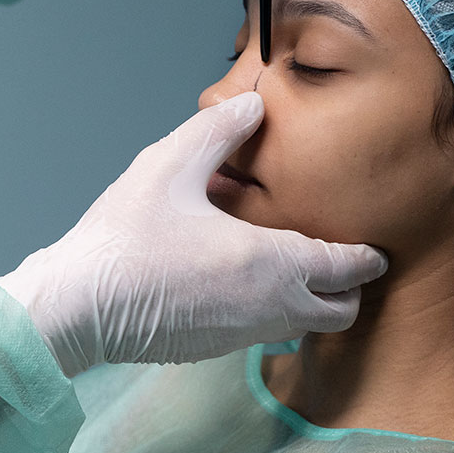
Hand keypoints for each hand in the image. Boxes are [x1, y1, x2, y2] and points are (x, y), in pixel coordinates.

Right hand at [0, 93, 385, 375]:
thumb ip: (219, 131)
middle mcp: (269, 307)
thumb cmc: (125, 236)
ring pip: (304, 328)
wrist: (80, 304)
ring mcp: (243, 334)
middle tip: (337, 259)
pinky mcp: (215, 349)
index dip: (366, 256)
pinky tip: (240, 285)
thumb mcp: (170, 164)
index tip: (373, 247)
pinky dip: (272, 315)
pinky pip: (265, 334)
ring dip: (310, 303)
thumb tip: (254, 103)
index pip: (346, 268)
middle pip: (340, 311)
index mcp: (271, 263)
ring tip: (291, 269)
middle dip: (347, 287)